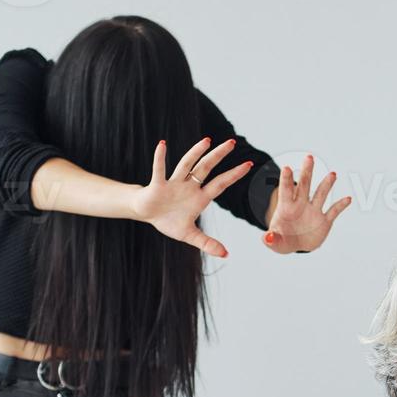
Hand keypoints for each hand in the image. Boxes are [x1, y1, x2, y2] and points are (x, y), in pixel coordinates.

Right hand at [133, 137, 252, 256]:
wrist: (148, 214)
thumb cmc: (169, 220)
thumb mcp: (189, 235)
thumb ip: (207, 243)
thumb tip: (226, 254)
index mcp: (199, 197)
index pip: (221, 184)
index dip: (234, 175)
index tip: (249, 164)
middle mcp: (189, 186)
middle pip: (206, 168)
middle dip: (219, 156)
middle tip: (232, 142)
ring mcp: (174, 183)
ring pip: (186, 165)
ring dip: (195, 153)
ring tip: (206, 141)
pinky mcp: (158, 185)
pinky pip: (159, 170)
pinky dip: (160, 158)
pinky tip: (162, 145)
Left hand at [263, 154, 351, 253]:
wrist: (295, 245)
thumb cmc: (281, 240)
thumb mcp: (273, 242)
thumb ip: (270, 239)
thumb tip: (267, 238)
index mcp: (286, 207)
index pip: (286, 190)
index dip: (286, 180)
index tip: (286, 168)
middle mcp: (301, 205)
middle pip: (304, 185)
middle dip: (307, 172)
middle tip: (309, 157)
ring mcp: (313, 211)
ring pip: (321, 194)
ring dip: (327, 184)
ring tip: (332, 174)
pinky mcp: (324, 221)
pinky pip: (333, 211)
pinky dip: (341, 205)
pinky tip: (347, 199)